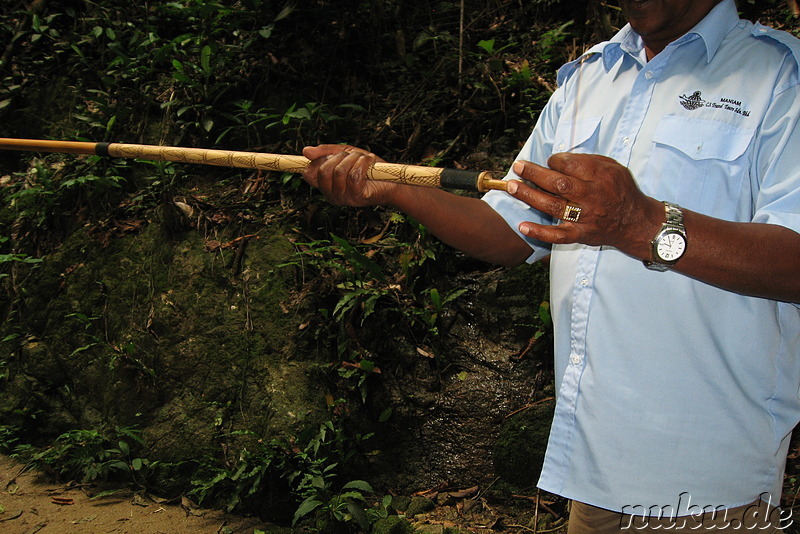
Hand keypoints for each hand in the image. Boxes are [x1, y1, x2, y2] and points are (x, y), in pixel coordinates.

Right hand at [302, 144, 396, 206]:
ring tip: (364, 159)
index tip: (330, 154)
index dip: (316, 161)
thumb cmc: (368, 168)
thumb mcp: (346, 154)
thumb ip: (326, 152)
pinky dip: (363, 163)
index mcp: (326, 186)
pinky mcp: (358, 197)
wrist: (392, 181)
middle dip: (339, 156)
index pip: (308, 175)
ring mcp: (344, 198)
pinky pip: (354, 176)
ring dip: (354, 159)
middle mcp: (332, 195)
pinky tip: (370, 162)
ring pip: (340, 171)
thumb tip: (305, 151)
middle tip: (353, 155)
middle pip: (323, 171)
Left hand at [507, 153, 661, 255]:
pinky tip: (522, 226)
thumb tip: (559, 159)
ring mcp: (585, 217)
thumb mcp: (612, 167)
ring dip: (530, 196)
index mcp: (601, 176)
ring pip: (553, 206)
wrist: (635, 222)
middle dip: (535, 174)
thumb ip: (587, 161)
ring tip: (512, 186)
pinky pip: (558, 235)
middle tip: (518, 167)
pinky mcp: (581, 234)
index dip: (554, 161)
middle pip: (559, 183)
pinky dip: (540, 232)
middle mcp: (592, 196)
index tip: (548, 161)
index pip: (570, 165)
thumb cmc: (620, 190)